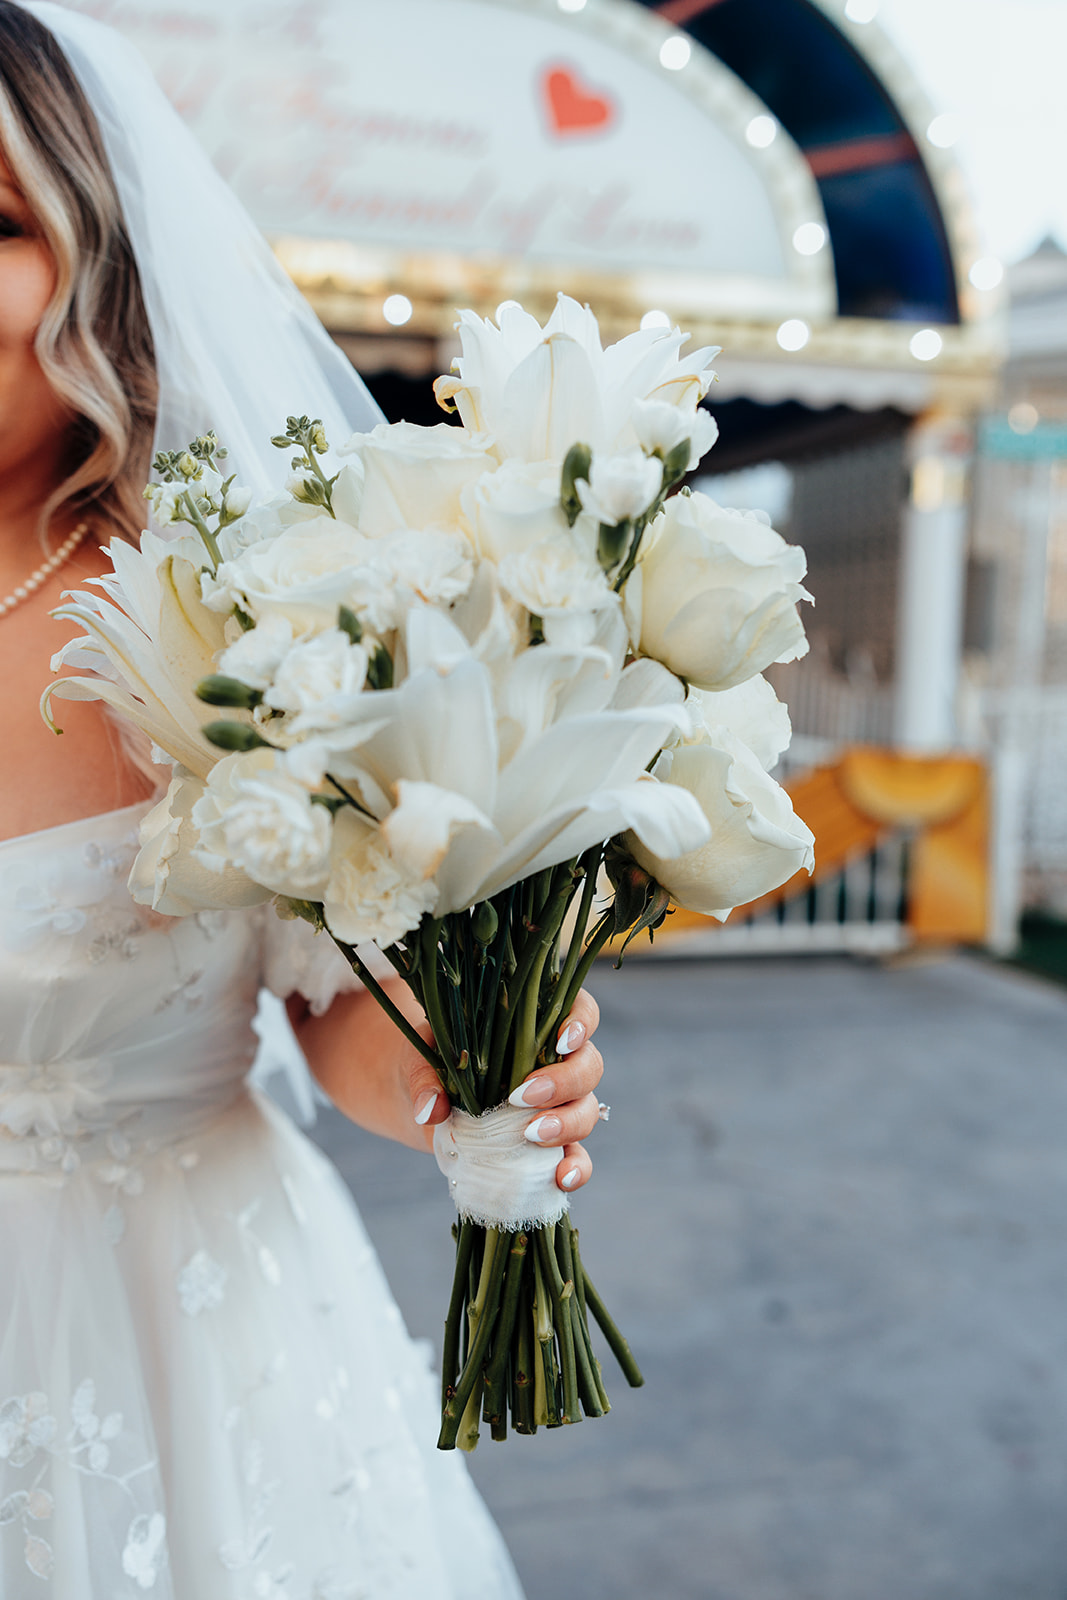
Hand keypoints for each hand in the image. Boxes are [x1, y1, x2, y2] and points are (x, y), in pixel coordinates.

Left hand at [409, 988, 603, 1192]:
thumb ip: (425, 1078)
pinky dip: (577, 1167)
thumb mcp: (420, 1060)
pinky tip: (561, 1179)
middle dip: (565, 1081)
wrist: (423, 1104)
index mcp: (535, 1026)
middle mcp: (557, 1064)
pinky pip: (577, 1156)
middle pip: (589, 1065)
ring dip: (568, 1123)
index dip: (582, 1022)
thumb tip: (431, 1109)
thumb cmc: (431, 1066)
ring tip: (531, 1135)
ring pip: (588, 1109)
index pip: (579, 1012)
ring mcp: (558, 1106)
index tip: (561, 1039)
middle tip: (523, 1096)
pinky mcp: (550, 1145)